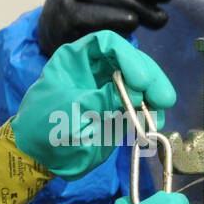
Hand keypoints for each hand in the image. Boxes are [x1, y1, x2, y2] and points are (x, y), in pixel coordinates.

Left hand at [11, 30, 175, 180]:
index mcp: (76, 59)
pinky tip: (155, 123)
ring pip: (140, 83)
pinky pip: (139, 106)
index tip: (140, 81)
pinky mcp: (117, 110)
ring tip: (162, 110)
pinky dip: (150, 113)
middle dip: (149, 77)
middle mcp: (96, 70)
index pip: (108, 44)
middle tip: (163, 98)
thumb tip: (135, 93)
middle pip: (130, 62)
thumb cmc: (43, 128)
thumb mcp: (70, 111)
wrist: (40, 159)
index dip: (128, 57)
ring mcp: (108, 90)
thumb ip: (101, 99)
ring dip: (154, 95)